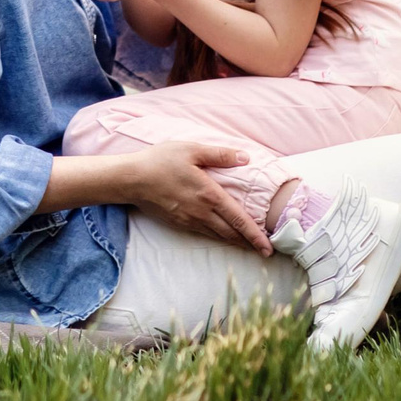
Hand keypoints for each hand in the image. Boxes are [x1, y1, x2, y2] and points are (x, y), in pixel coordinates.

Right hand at [128, 140, 270, 253]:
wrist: (132, 179)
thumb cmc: (161, 161)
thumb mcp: (192, 150)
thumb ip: (220, 154)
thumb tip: (245, 156)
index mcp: (209, 194)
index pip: (238, 219)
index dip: (255, 235)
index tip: (269, 247)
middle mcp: (202, 212)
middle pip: (231, 233)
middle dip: (250, 243)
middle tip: (267, 251)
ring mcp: (190, 220)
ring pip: (218, 236)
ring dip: (236, 242)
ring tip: (250, 245)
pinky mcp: (179, 223)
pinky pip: (205, 233)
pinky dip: (219, 237)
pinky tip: (224, 235)